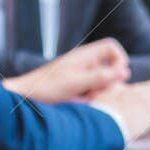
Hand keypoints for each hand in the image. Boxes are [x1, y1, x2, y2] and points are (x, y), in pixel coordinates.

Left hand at [5, 38, 129, 101]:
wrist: (25, 97)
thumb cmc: (46, 88)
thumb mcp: (76, 83)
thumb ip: (100, 77)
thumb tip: (124, 71)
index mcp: (84, 55)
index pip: (112, 47)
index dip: (119, 60)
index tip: (117, 77)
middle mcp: (84, 62)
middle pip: (110, 64)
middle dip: (110, 80)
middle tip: (99, 91)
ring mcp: (80, 73)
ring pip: (103, 79)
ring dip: (100, 90)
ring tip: (87, 98)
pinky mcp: (76, 85)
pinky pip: (93, 89)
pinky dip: (91, 96)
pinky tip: (81, 103)